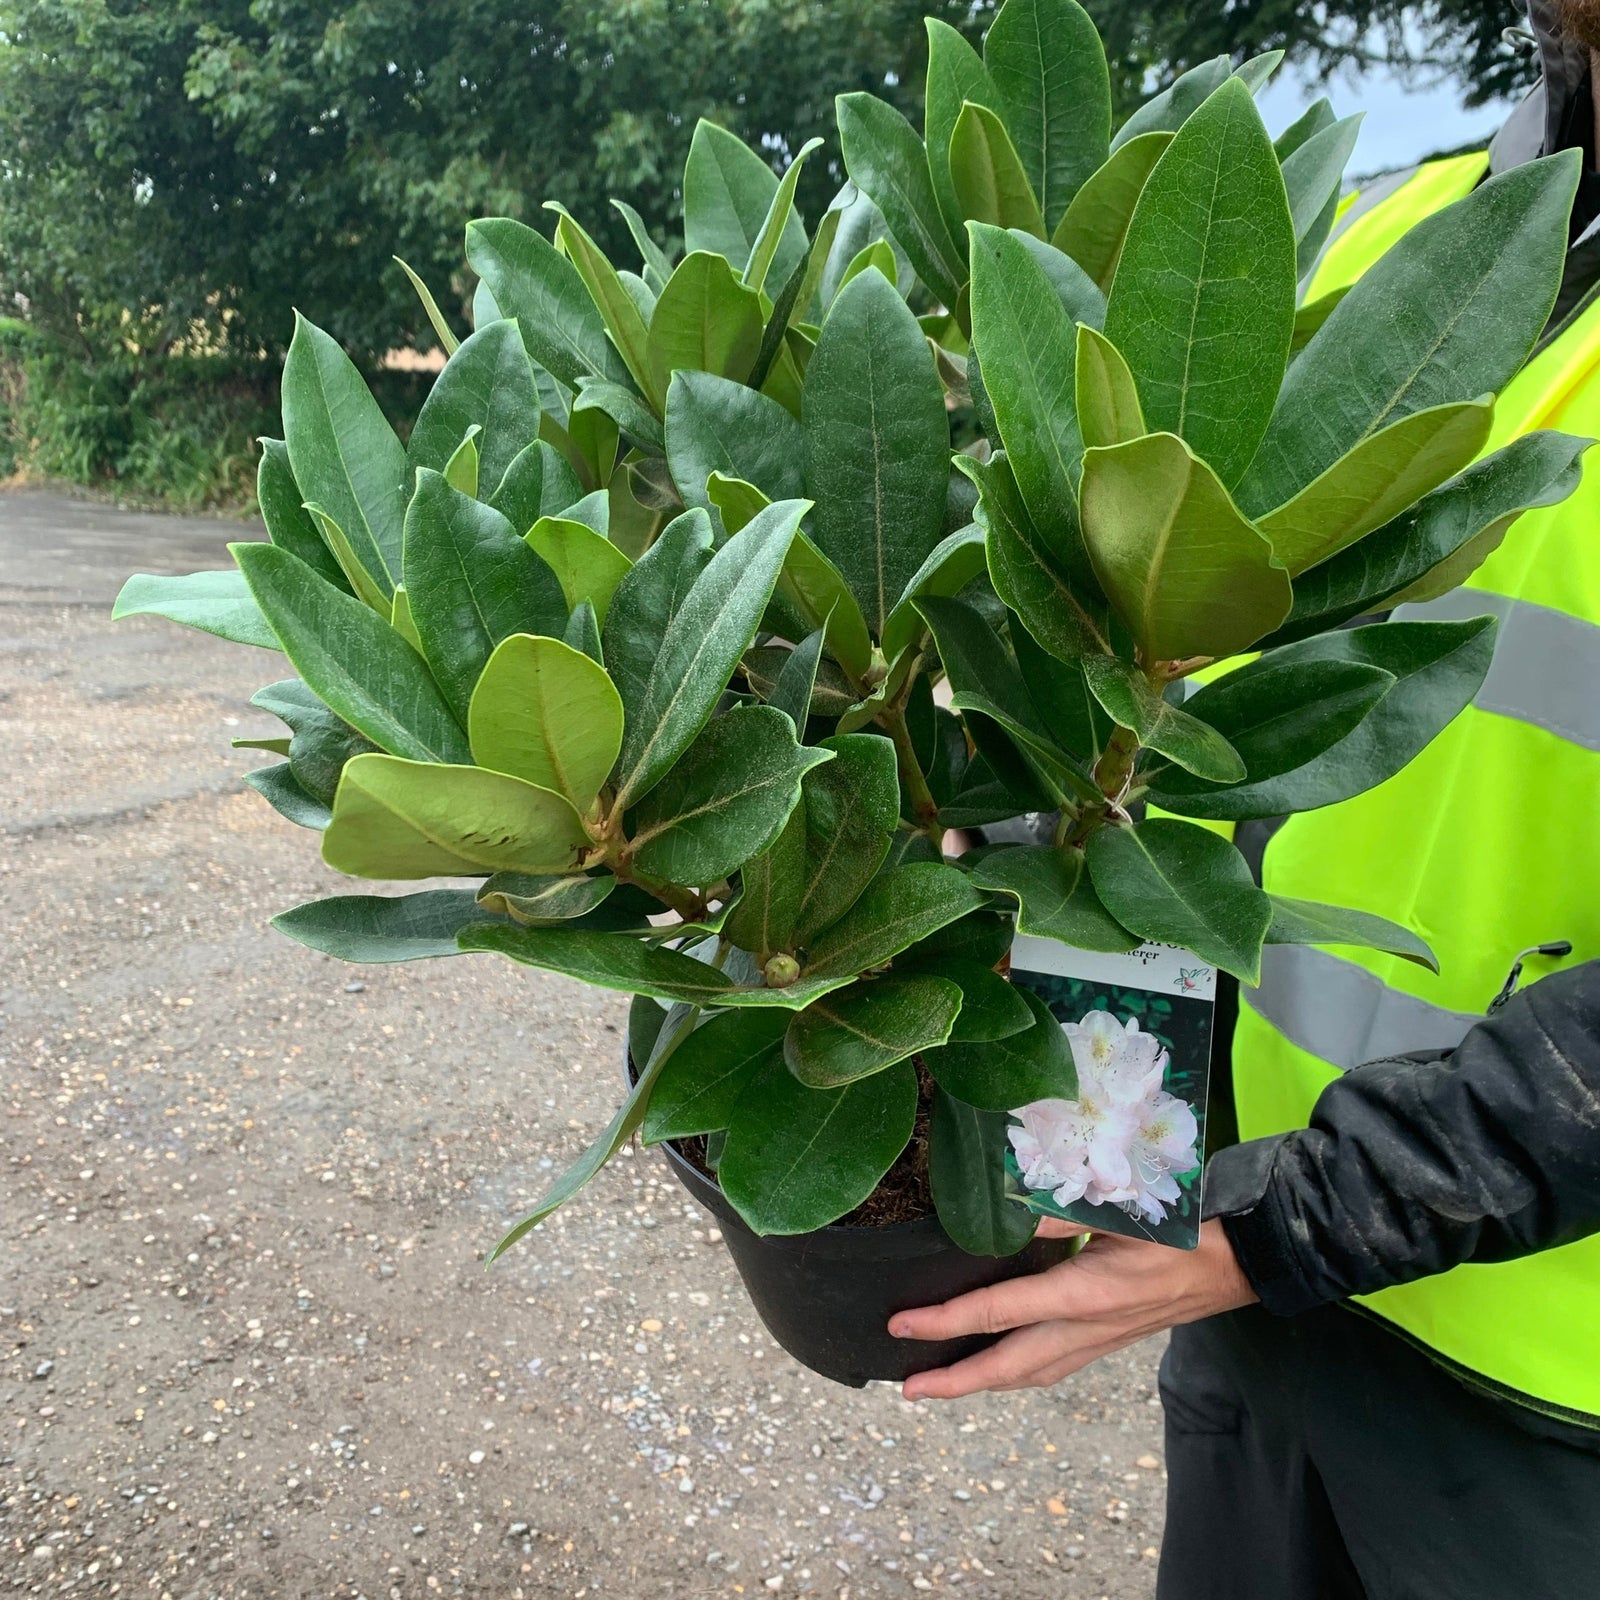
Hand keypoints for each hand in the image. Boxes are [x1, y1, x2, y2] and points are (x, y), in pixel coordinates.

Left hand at [889, 1219, 1256, 1400]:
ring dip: (981, 1384)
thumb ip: (1063, 1208)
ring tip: (940, 1385)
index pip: (999, 1312)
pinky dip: (1016, 1374)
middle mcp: (1085, 1329)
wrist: (1233, 1267)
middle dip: (953, 1380)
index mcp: (1082, 1294)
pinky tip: (1000, 1370)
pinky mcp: (1106, 1343)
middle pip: (1007, 1366)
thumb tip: (1012, 1205)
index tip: (903, 1324)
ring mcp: (1096, 1343)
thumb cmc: (1180, 1232)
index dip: (946, 1320)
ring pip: (1028, 1375)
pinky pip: (1051, 1368)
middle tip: (907, 1388)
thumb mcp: (1122, 1210)